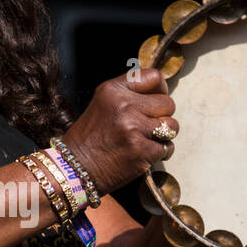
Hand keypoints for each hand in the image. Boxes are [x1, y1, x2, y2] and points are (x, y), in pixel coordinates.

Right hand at [59, 66, 178, 195]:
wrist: (74, 169)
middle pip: (168, 103)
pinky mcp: (142, 151)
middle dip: (162, 115)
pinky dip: (160, 153)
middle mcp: (124, 106)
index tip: (156, 100)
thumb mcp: (102, 104)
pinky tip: (145, 154)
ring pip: (172, 126)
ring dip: (164, 135)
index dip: (160, 89)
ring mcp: (134, 129)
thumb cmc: (88, 138)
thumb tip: (159, 93)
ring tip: (147, 140)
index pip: (154, 77)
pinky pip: (167, 147)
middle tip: (148, 126)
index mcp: (113, 90)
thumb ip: (127, 94)